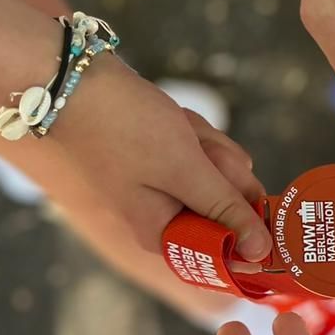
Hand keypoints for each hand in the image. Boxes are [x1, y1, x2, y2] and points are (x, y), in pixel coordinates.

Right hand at [17, 55, 272, 261]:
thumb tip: (262, 253)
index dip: (248, 219)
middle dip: (220, 164)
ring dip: (206, 142)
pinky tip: (173, 120)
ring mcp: (173, 189)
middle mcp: (170, 219)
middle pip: (235, 202)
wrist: (72, 82)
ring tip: (173, 128)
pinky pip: (206, 150)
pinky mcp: (173, 162)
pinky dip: (195, 130)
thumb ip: (227, 211)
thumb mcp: (184, 170)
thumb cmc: (123, 128)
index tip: (238, 185)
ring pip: (224, 170)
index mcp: (166, 235)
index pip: (232, 250)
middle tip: (188, 145)